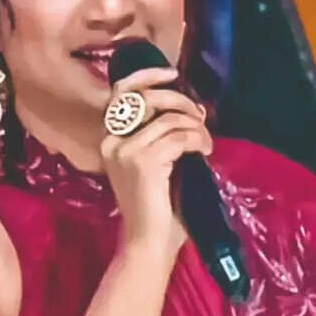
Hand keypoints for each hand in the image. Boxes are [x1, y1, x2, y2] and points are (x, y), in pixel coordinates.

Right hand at [99, 67, 211, 255]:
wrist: (149, 241)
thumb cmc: (156, 207)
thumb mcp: (156, 162)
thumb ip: (162, 134)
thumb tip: (191, 107)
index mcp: (110, 139)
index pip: (121, 92)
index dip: (146, 76)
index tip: (172, 73)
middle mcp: (112, 140)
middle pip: (149, 98)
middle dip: (181, 101)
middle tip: (200, 117)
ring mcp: (126, 150)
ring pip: (170, 118)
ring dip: (195, 127)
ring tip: (205, 143)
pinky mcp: (144, 160)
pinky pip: (179, 136)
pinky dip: (197, 139)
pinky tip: (204, 151)